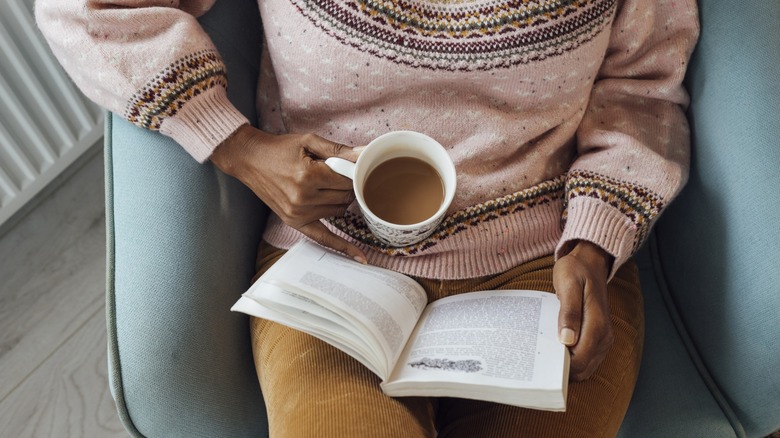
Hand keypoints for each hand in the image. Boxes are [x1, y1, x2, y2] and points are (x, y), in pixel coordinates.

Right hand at [211, 124, 365, 261]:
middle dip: (348, 185)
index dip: (354, 172)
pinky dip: (342, 246)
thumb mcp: (309, 141)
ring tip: (328, 185)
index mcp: (308, 176)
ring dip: (341, 200)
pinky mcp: (294, 222)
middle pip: (346, 197)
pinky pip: (324, 238)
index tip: (354, 166)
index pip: (348, 180)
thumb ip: (338, 150)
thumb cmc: (279, 148)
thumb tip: (364, 153)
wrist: (250, 160)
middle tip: (341, 174)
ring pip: (339, 211)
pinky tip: (359, 257)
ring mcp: (298, 214)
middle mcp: (304, 199)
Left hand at [553, 240, 614, 380]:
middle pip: (582, 368)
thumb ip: (569, 312)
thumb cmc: (576, 271)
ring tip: (545, 355)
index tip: (542, 362)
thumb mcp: (568, 285)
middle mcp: (604, 336)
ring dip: (566, 366)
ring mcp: (603, 339)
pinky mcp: (599, 338)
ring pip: (585, 367)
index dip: (561, 366)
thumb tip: (567, 340)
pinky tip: (555, 350)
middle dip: (562, 369)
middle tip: (539, 360)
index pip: (580, 360)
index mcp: (597, 324)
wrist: (590, 263)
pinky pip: (586, 359)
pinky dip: (571, 359)